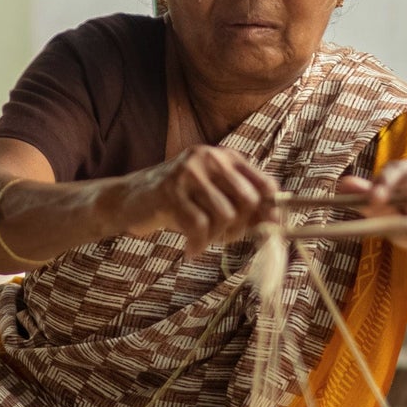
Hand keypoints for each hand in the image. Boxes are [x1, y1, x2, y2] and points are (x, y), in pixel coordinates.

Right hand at [111, 146, 278, 258]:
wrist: (129, 199)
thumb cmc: (178, 202)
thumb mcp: (213, 199)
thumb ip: (244, 208)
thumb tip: (277, 222)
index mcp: (226, 157)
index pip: (265, 183)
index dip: (272, 212)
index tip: (268, 232)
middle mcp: (210, 157)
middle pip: (248, 201)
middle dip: (240, 228)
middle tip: (221, 239)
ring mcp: (189, 172)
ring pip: (225, 215)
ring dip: (215, 238)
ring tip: (201, 241)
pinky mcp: (170, 190)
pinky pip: (199, 226)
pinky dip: (197, 244)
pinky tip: (190, 249)